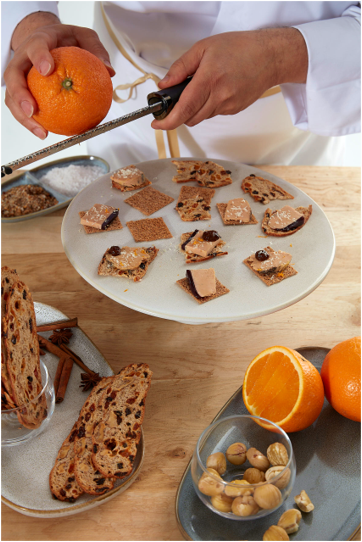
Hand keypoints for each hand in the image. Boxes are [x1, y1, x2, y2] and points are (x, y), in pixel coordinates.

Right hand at [4, 12, 114, 138]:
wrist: (47, 41)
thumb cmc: (65, 39)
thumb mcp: (85, 37)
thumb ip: (96, 50)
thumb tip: (109, 71)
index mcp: (39, 40)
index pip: (36, 46)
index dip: (39, 57)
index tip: (47, 69)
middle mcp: (23, 58)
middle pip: (13, 75)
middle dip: (20, 94)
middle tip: (32, 110)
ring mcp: (19, 76)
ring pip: (12, 96)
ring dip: (23, 116)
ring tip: (40, 131)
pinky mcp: (21, 92)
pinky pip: (21, 108)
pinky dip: (31, 122)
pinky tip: (45, 133)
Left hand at [151, 29, 307, 130]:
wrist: (269, 57)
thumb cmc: (239, 48)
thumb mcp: (204, 48)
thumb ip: (181, 68)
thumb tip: (165, 84)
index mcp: (209, 79)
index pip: (183, 109)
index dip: (167, 121)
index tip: (157, 124)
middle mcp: (219, 96)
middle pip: (190, 118)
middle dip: (179, 113)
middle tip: (176, 100)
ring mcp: (228, 106)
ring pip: (202, 117)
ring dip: (194, 109)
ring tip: (201, 88)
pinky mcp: (234, 110)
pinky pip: (214, 113)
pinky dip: (208, 106)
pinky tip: (215, 90)